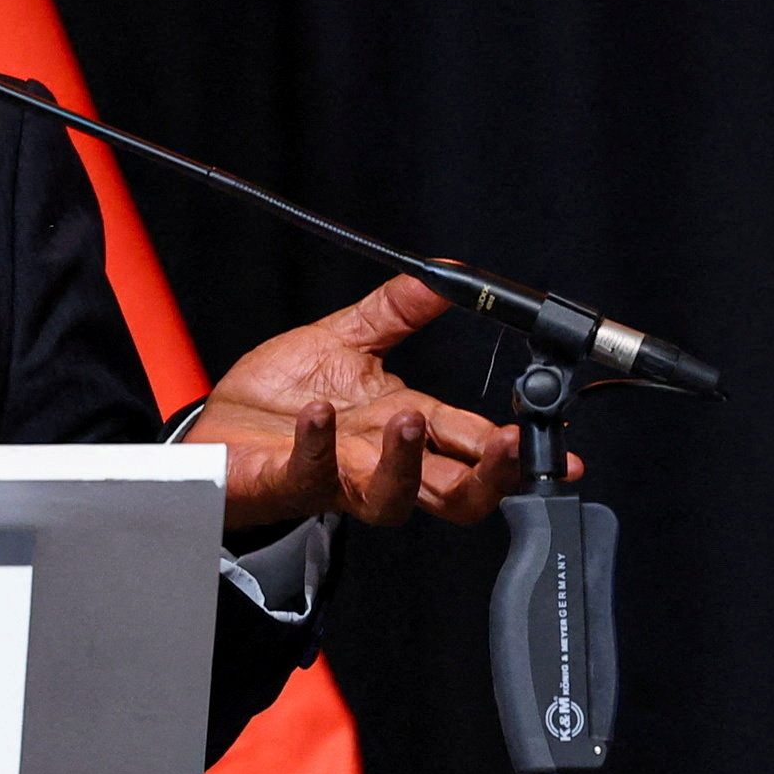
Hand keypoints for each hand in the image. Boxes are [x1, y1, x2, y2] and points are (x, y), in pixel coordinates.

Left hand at [203, 275, 566, 529]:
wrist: (216, 430)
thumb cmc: (281, 399)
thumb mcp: (344, 341)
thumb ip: (394, 312)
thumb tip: (445, 277)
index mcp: (403, 426)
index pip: (472, 444)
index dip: (515, 450)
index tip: (557, 449)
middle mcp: (379, 460)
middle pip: (454, 492)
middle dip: (487, 475)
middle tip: (504, 447)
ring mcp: (336, 476)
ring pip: (392, 496)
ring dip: (407, 462)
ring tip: (410, 419)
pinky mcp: (288, 479)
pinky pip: (310, 471)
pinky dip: (317, 443)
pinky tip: (319, 412)